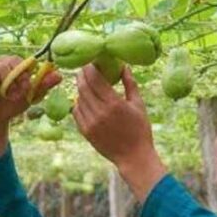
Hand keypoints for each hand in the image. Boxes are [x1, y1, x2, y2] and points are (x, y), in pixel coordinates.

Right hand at [0, 56, 60, 131]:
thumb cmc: (13, 103)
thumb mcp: (30, 96)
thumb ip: (43, 85)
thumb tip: (60, 75)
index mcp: (9, 64)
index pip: (17, 60)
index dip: (23, 74)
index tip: (26, 88)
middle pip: (1, 63)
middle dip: (10, 81)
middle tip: (14, 95)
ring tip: (0, 95)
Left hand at [73, 65, 166, 201]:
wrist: (133, 156)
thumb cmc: (140, 129)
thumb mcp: (138, 105)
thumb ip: (130, 84)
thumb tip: (123, 66)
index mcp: (114, 103)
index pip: (95, 79)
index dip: (90, 67)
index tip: (90, 60)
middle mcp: (99, 112)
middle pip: (83, 86)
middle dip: (82, 74)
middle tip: (84, 67)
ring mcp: (90, 122)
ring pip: (78, 98)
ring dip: (80, 88)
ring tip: (85, 82)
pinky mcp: (85, 131)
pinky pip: (76, 112)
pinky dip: (78, 103)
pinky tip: (84, 99)